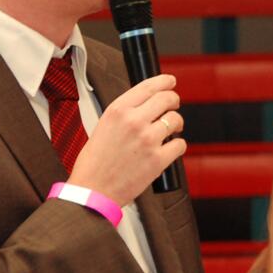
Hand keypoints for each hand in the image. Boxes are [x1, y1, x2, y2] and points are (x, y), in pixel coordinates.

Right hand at [67, 74, 185, 205]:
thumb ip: (125, 113)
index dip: (164, 81)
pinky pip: (180, 144)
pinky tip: (169, 148)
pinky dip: (177, 146)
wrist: (93, 191)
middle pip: (167, 99)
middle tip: (174, 106)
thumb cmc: (95, 163)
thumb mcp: (103, 127)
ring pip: (176, 120)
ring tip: (170, 130)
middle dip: (174, 100)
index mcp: (117, 111)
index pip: (148, 86)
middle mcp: (134, 121)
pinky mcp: (158, 159)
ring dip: (176, 124)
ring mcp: (148, 139)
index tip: (170, 81)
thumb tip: (147, 104)